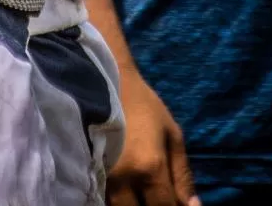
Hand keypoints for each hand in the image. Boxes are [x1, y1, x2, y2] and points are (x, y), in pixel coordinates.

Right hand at [107, 66, 199, 205]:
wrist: (105, 78)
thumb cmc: (141, 103)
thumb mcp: (172, 133)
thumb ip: (183, 175)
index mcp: (150, 168)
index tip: (176, 202)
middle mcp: (124, 179)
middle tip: (156, 194)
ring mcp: (102, 176)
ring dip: (133, 202)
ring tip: (140, 189)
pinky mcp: (88, 170)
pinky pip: (104, 197)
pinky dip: (116, 198)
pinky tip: (125, 188)